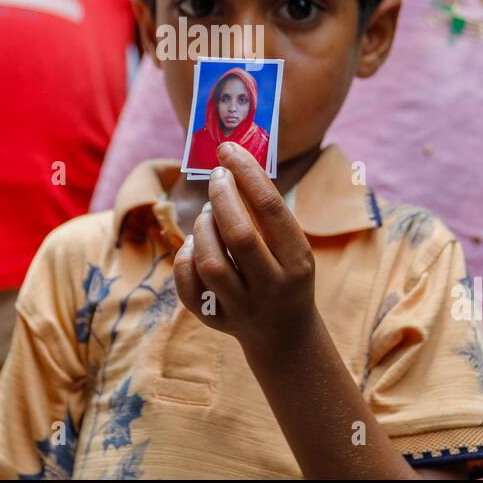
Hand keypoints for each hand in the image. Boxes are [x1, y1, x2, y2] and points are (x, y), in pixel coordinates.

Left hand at [172, 141, 316, 348]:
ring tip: (208, 214)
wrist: (284, 333)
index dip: (246, 172)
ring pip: (210, 262)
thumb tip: (231, 161)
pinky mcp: (216, 321)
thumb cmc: (284, 271)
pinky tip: (194, 245)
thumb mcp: (291, 244)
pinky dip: (185, 257)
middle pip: (239, 235)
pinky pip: (189, 285)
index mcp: (297, 261)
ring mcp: (243, 307)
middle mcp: (273, 287)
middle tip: (216, 176)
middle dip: (221, 197)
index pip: (270, 208)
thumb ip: (265, 211)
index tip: (228, 149)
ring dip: (202, 228)